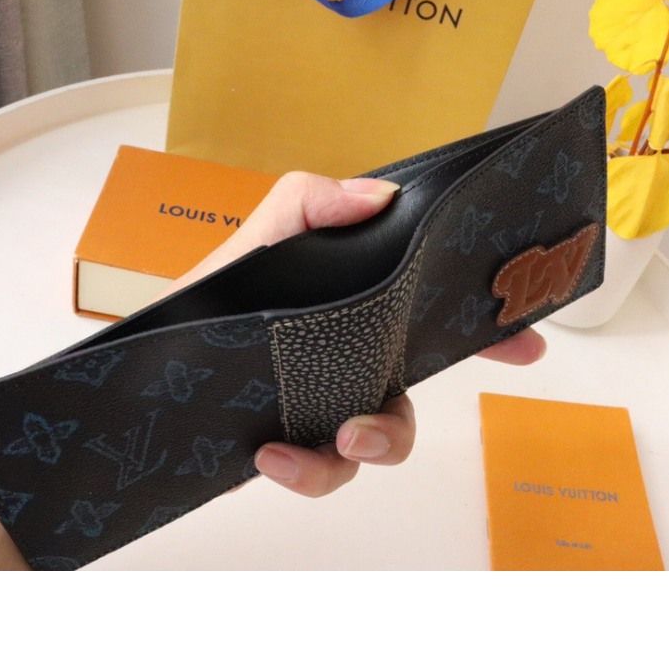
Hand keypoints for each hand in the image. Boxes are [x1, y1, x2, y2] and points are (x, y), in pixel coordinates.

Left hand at [157, 171, 545, 497]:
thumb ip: (311, 202)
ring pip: (374, 441)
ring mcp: (317, 405)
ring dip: (367, 447)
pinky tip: (270, 452)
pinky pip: (321, 472)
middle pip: (409, 393)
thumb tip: (382, 196)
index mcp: (349, 306)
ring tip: (332, 440)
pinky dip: (307, 470)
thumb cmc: (206, 293)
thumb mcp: (258, 234)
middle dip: (419, 414)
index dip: (480, 327)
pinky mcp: (289, 444)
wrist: (141, 362)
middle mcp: (343, 359)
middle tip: (382, 425)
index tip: (527, 337)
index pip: (426, 314)